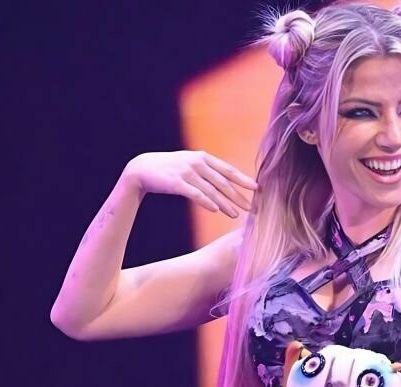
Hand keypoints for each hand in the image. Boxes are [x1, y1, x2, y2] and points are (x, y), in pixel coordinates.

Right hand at [122, 150, 257, 217]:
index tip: (257, 189)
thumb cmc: (170, 169)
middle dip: (239, 196)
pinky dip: (207, 202)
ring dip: (226, 203)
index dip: (244, 180)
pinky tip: (216, 210)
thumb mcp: (191, 165)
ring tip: (237, 215)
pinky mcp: (177, 182)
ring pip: (212, 190)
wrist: (142, 169)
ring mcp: (187, 172)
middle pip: (223, 182)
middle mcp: (197, 163)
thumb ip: (208, 172)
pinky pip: (195, 194)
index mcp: (203, 157)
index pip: (228, 170)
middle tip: (252, 208)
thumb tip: (227, 185)